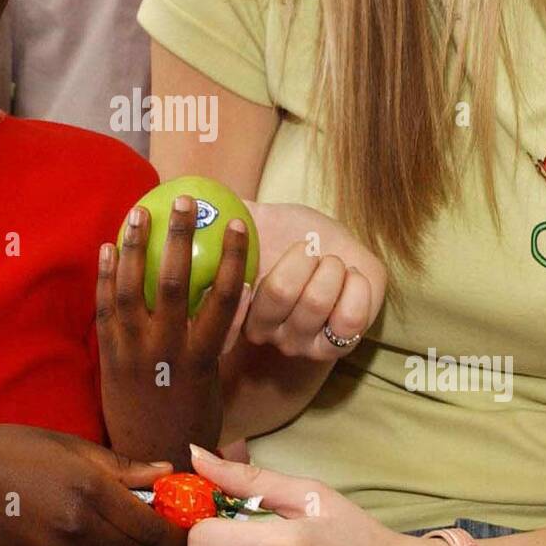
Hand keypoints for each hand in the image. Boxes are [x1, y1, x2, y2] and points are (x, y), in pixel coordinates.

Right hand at [0, 425, 185, 545]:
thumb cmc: (13, 448)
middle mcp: (80, 527)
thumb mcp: (70, 444)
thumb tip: (168, 473)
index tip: (190, 530)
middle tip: (165, 520)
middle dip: (153, 537)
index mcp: (90, 490)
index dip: (175, 534)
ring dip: (126, 541)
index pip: (150, 527)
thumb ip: (122, 466)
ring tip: (126, 516)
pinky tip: (88, 523)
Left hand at [96, 196, 250, 468]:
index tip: (237, 223)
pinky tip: (108, 247)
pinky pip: (105, 309)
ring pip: (132, 290)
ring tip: (139, 213)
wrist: (152, 460)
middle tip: (184, 202)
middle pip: (172, 283)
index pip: (222, 298)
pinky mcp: (108, 358)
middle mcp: (166, 352)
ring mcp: (133, 353)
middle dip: (178, 238)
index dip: (231, 257)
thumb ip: (220, 339)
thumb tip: (235, 295)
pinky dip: (106, 276)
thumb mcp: (216, 380)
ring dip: (136, 247)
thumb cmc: (194, 420)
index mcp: (202, 357)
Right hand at [215, 202, 383, 442]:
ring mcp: (303, 344)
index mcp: (238, 307)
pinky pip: (349, 319)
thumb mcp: (255, 218)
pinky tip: (350, 279)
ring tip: (330, 263)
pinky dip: (357, 286)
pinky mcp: (340, 346)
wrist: (338, 246)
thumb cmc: (294, 233)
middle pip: (281, 292)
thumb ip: (220, 213)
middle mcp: (266, 334)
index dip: (238, 291)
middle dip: (303, 256)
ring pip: (317, 302)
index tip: (254, 269)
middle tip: (310, 249)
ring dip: (331, 268)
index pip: (226, 312)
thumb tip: (189, 200)